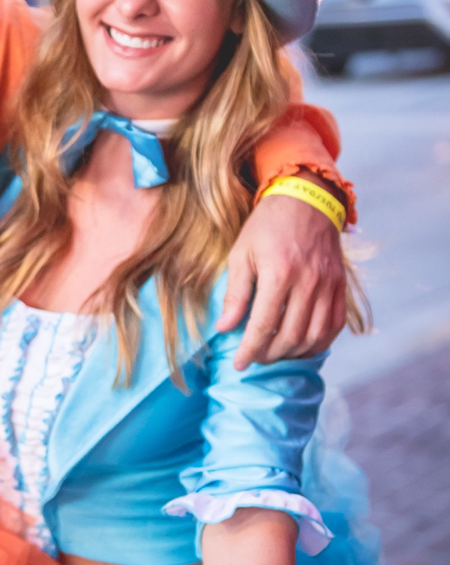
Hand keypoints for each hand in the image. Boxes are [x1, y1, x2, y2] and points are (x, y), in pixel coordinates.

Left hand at [218, 189, 345, 370]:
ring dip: (293, 353)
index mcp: (279, 273)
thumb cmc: (267, 226)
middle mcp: (308, 282)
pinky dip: (318, 343)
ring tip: (275, 353)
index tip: (239, 364)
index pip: (263, 326)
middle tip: (255, 358)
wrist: (306, 199)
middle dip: (269, 355)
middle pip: (290, 337)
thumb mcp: (241, 254)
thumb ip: (235, 294)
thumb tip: (224, 328)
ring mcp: (328, 285)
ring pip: (314, 337)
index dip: (249, 350)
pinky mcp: (341, 286)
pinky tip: (301, 346)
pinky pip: (334, 326)